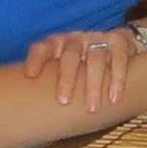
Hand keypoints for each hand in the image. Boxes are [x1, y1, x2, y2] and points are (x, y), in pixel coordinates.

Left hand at [27, 21, 146, 110]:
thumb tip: (26, 108)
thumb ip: (48, 79)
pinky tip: (113, 98)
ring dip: (93, 84)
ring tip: (92, 108)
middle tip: (63, 102)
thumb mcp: (63, 66)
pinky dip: (117, 79)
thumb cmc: (83, 63)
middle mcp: (76, 39)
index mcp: (58, 43)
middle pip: (70, 55)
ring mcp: (98, 39)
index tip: (30, 76)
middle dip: (66, 78)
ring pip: (96, 58)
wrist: (119, 42)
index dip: (35, 59)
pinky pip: (118, 59)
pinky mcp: (120, 41)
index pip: (42, 47)